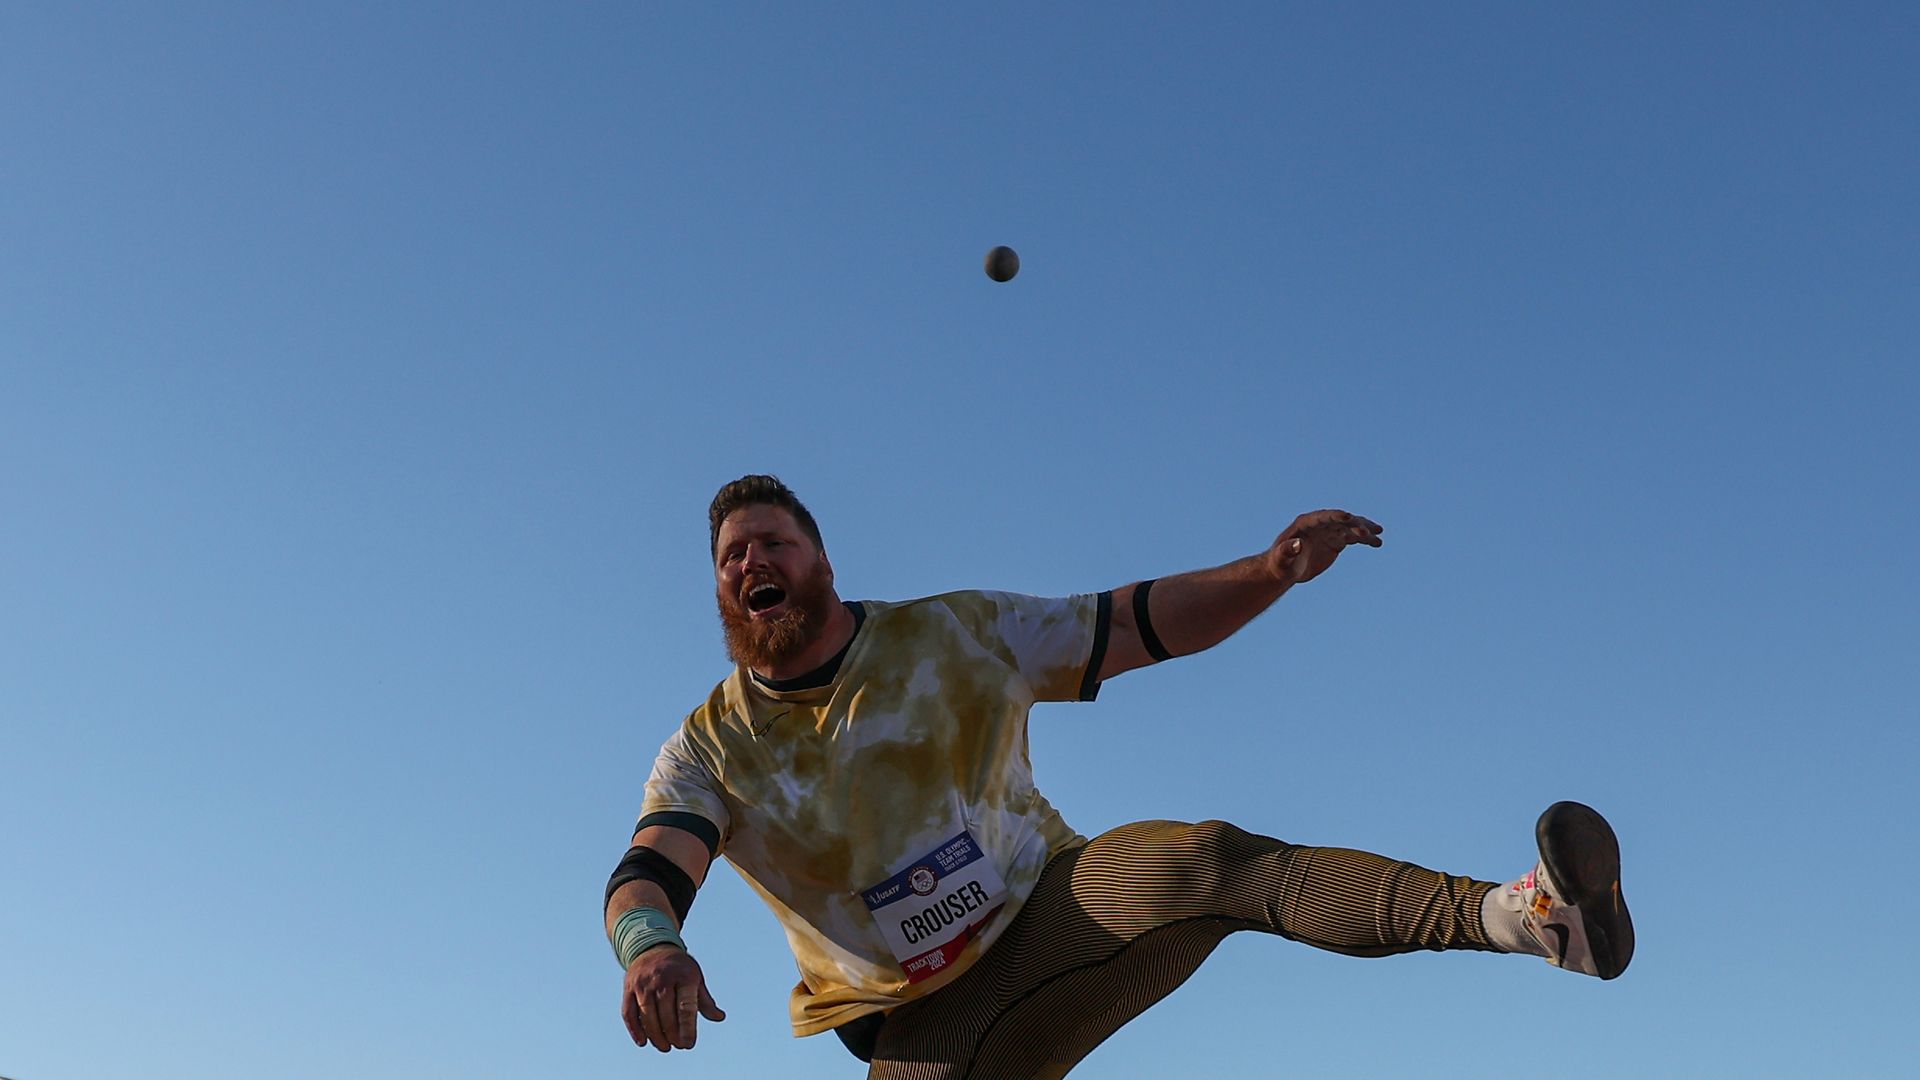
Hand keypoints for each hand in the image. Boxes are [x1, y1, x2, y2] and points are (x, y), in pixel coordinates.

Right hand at [621, 945, 725, 1052]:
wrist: (652, 947)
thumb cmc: (679, 968)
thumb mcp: (695, 978)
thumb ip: (705, 1000)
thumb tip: (719, 1017)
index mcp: (684, 976)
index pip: (686, 1007)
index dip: (688, 1029)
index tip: (689, 1044)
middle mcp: (662, 979)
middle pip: (666, 1015)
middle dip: (673, 1035)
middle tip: (679, 1046)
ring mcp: (643, 983)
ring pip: (648, 1016)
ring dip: (656, 1036)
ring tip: (665, 1047)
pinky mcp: (629, 988)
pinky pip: (629, 1013)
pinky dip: (635, 1030)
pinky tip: (643, 1042)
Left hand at [1267, 510, 1382, 584]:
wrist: (1284, 570)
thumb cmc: (1279, 564)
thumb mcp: (1281, 559)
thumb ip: (1287, 550)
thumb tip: (1297, 544)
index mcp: (1305, 524)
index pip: (1323, 517)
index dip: (1335, 516)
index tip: (1349, 516)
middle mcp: (1319, 525)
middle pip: (1340, 521)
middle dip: (1354, 524)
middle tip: (1367, 532)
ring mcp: (1328, 532)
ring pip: (1350, 528)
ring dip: (1364, 530)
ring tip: (1378, 535)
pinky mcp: (1335, 542)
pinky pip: (1353, 538)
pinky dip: (1365, 540)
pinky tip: (1377, 543)